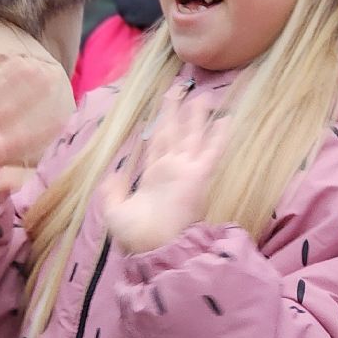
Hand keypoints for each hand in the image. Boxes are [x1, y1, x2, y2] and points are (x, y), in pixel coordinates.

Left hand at [99, 89, 227, 255]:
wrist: (153, 249)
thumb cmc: (135, 236)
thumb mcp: (113, 211)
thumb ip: (111, 191)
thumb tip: (113, 172)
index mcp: (153, 176)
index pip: (158, 143)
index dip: (161, 123)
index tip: (164, 106)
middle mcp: (170, 170)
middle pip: (175, 132)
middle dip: (178, 110)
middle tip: (181, 88)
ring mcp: (186, 172)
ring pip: (191, 135)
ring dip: (197, 116)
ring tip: (204, 95)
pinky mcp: (199, 177)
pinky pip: (211, 152)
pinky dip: (219, 136)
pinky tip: (226, 119)